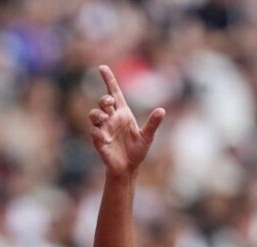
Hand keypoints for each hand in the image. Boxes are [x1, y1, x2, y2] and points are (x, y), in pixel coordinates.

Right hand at [87, 65, 165, 180]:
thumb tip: (162, 111)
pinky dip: (98, 132)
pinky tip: (106, 138)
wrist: (128, 168)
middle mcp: (112, 119)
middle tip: (109, 103)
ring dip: (98, 114)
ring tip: (105, 118)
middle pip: (103, 102)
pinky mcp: (98, 140)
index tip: (102, 67)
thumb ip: (152, 124)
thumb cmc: (137, 151)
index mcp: (123, 114)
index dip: (108, 79)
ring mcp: (104, 129)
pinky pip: (94, 131)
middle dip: (104, 100)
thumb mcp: (147, 137)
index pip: (114, 92)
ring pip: (94, 114)